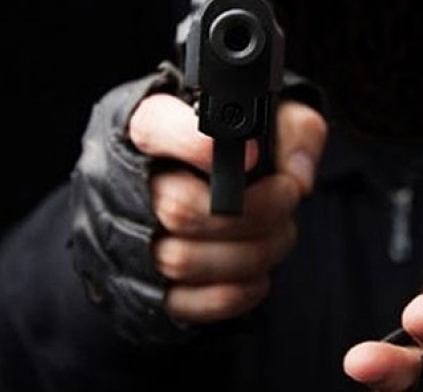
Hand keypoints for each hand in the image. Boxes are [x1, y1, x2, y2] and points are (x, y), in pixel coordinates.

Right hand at [128, 96, 326, 322]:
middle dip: (253, 212)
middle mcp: (125, 182)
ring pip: (182, 261)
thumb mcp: (271, 119)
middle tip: (286, 196)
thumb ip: (293, 131)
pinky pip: (187, 303)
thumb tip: (296, 178)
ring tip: (279, 232)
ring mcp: (128, 239)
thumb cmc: (239, 149)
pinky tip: (258, 271)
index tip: (254, 156)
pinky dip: (236, 292)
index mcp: (149, 125)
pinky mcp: (145, 288)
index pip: (153, 129)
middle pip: (178, 209)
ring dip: (251, 253)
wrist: (210, 189)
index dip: (198, 144)